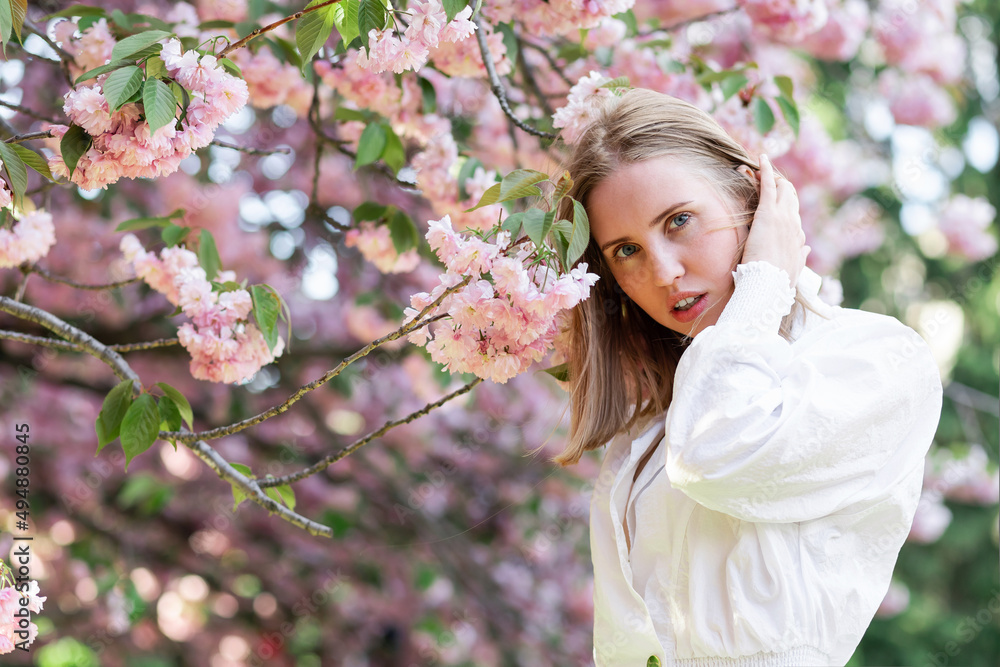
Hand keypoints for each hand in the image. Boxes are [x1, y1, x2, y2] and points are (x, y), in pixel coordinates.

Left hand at [740, 154, 809, 288]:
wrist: (769, 283)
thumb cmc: (777, 281)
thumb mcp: (793, 268)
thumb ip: (799, 256)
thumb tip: (806, 248)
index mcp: (797, 237)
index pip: (794, 215)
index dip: (785, 205)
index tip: (776, 200)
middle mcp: (793, 223)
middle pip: (790, 197)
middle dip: (781, 186)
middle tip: (768, 178)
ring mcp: (782, 216)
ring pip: (780, 188)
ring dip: (771, 176)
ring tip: (760, 167)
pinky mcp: (768, 212)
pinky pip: (768, 185)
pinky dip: (765, 170)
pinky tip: (761, 158)